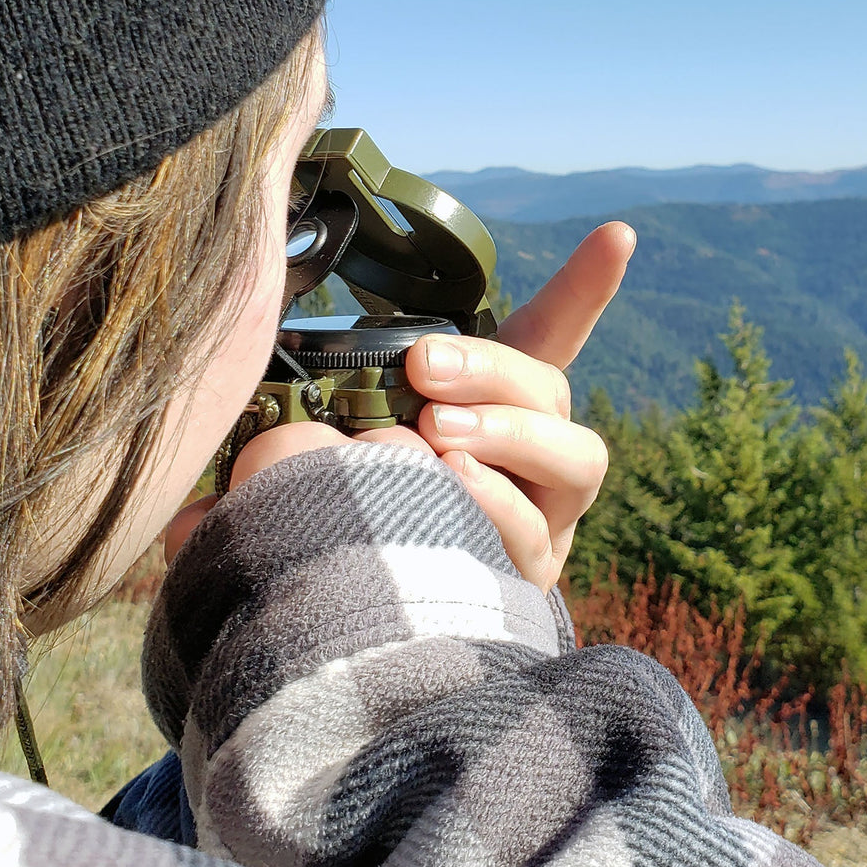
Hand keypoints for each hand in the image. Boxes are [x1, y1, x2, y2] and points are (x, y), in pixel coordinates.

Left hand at [166, 221, 634, 580]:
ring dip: (508, 432)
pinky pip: (535, 537)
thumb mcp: (321, 444)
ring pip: (573, 458)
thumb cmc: (337, 508)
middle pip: (550, 390)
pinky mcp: (531, 579)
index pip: (547, 338)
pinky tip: (450, 491)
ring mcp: (544, 520)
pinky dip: (496, 507)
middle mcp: (531, 461)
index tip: (616, 234)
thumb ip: (309, 404)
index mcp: (487, 410)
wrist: (353, 632)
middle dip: (490, 368)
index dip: (584, 288)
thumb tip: (249, 336)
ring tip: (438, 436)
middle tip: (422, 368)